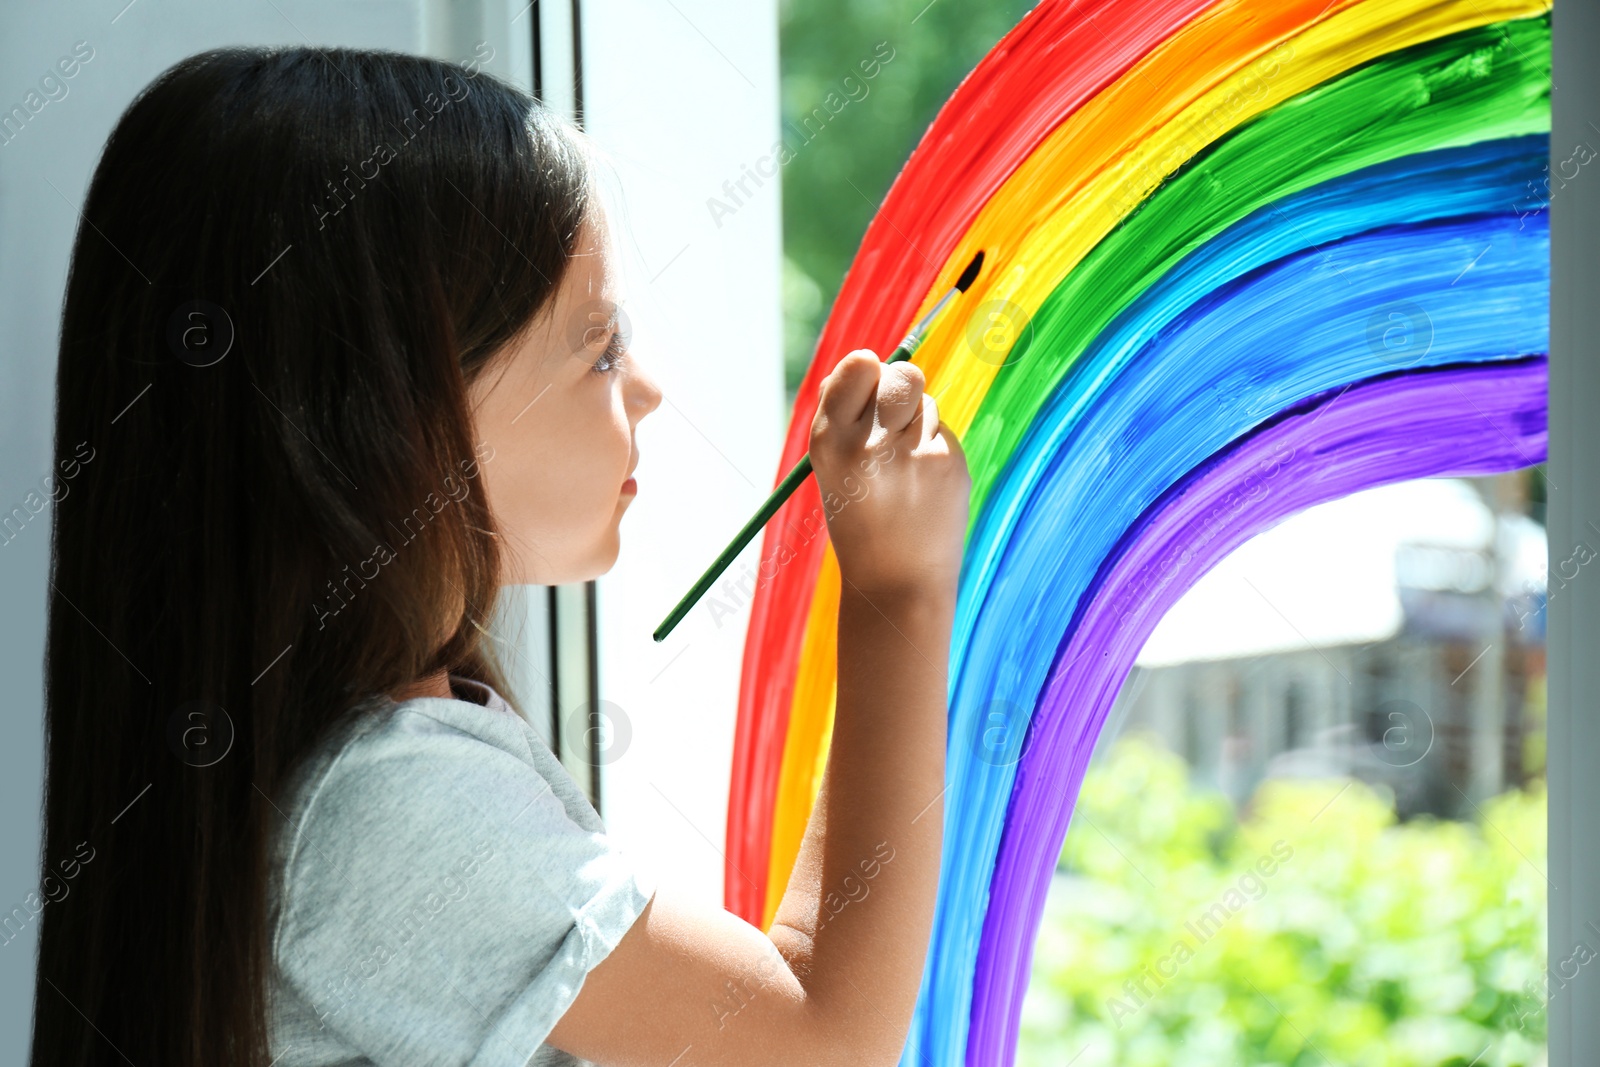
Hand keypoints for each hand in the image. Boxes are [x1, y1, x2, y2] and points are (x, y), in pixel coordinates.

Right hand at [809, 350, 969, 600]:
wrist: (895, 583)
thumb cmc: (859, 518)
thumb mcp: (833, 467)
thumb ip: (845, 415)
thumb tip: (871, 362)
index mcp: (829, 442)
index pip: (859, 365)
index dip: (869, 371)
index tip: (868, 387)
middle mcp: (868, 445)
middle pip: (903, 375)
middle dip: (902, 387)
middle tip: (895, 419)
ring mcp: (912, 456)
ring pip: (926, 403)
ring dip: (918, 423)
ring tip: (905, 468)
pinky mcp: (947, 466)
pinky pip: (943, 432)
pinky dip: (935, 449)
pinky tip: (924, 485)